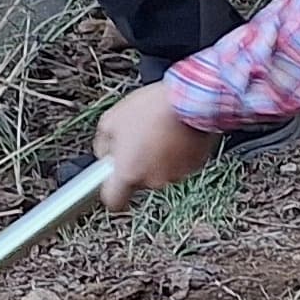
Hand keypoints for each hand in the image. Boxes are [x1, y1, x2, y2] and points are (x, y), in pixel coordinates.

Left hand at [96, 82, 217, 201]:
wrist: (191, 98)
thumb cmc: (152, 108)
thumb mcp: (111, 119)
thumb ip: (103, 144)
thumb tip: (105, 153)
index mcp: (129, 172)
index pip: (115, 201)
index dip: (112, 193)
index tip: (112, 184)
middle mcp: (153, 179)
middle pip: (140, 180)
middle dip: (137, 163)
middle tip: (138, 140)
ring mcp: (177, 173)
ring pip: (161, 171)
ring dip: (158, 157)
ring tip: (159, 132)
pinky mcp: (195, 164)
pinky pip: (181, 163)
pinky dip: (177, 152)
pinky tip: (175, 132)